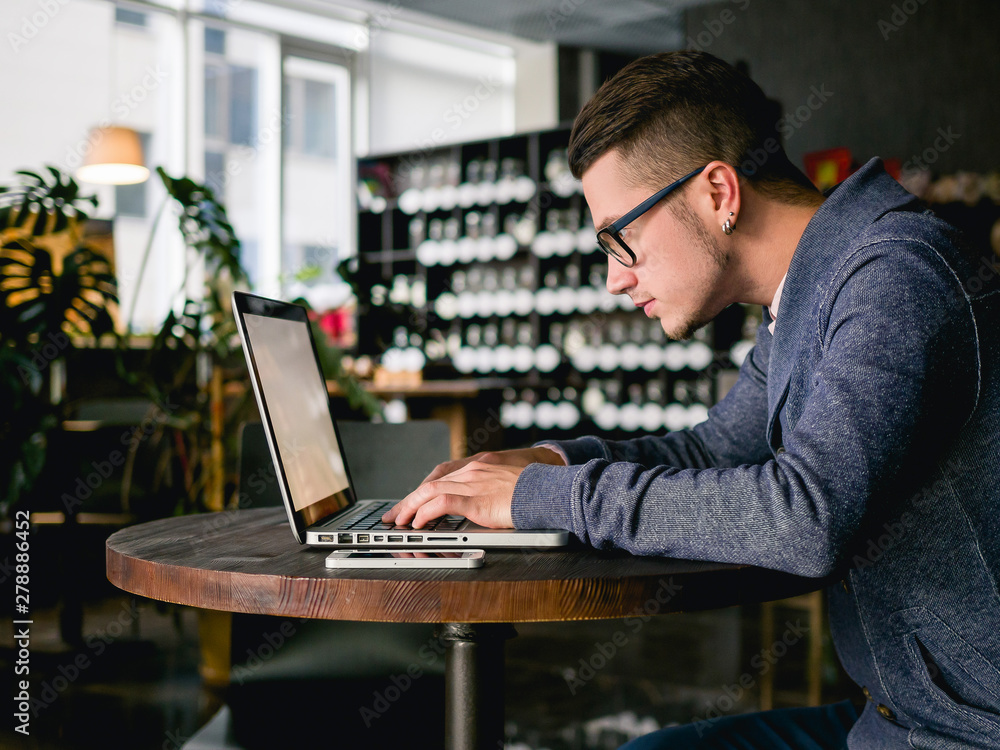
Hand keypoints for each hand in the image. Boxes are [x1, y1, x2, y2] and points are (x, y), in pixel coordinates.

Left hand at [382, 447, 564, 528]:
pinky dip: (425, 513)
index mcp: (481, 464)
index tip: (412, 500)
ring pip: (429, 491)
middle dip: (410, 499)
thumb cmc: (537, 490)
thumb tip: (486, 505)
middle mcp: (473, 469)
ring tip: (399, 521)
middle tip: (395, 514)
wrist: (550, 489)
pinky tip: (418, 523)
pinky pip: (439, 504)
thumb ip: (493, 489)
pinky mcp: (474, 498)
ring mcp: (473, 482)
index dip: (424, 488)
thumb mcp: (511, 484)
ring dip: (411, 507)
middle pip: (432, 481)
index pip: (443, 473)